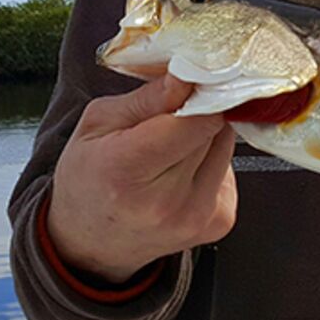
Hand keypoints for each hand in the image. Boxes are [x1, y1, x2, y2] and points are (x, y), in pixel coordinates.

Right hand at [47, 74, 236, 283]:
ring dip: (207, 137)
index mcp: (126, 171)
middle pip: (215, 128)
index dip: (197, 95)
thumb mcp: (99, 124)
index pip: (195, 119)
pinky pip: (230, 170)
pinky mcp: (219, 222)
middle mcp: (166, 202)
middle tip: (170, 120)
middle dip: (199, 113)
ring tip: (172, 150)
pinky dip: (213, 162)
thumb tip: (188, 76)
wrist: (91, 243)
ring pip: (227, 145)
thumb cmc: (89, 178)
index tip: (190, 85)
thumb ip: (149, 98)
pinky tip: (183, 173)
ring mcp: (197, 217)